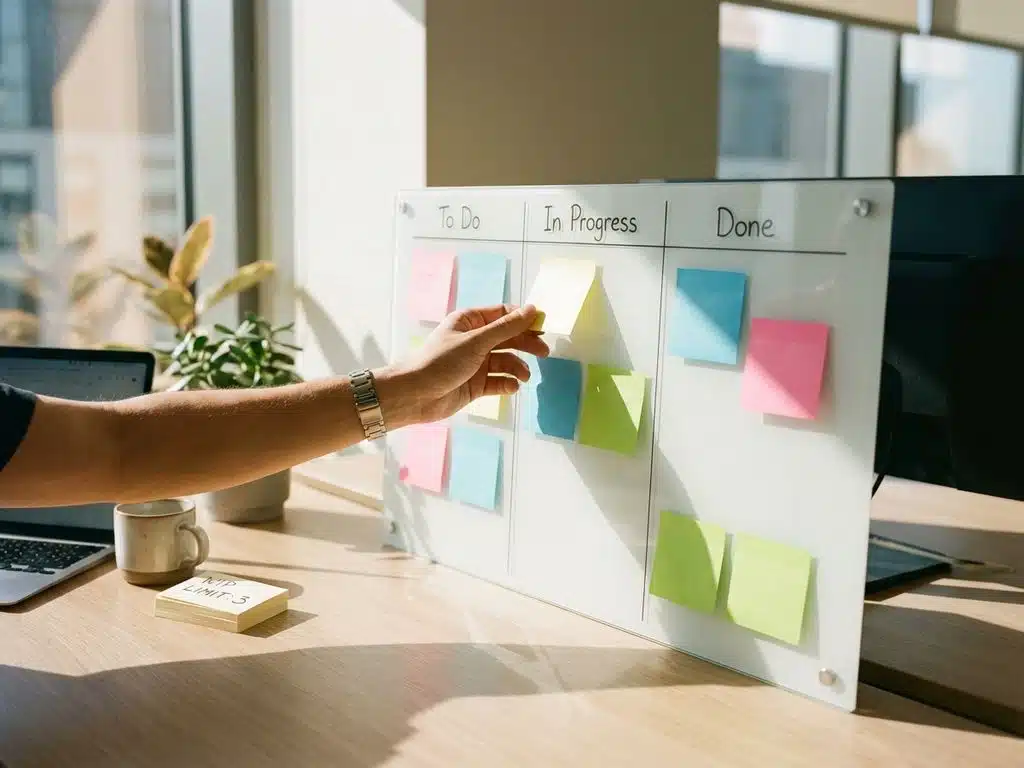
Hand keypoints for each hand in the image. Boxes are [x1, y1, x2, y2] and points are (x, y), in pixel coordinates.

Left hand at [376, 304, 548, 426]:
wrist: (415, 395)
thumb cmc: (441, 361)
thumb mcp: (476, 341)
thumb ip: (506, 327)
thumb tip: (532, 309)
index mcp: (470, 321)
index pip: (504, 314)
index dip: (524, 319)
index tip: (543, 327)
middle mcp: (474, 340)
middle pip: (508, 337)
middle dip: (526, 344)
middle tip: (544, 353)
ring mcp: (475, 363)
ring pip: (505, 361)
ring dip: (517, 367)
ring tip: (523, 376)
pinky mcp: (475, 384)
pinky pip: (498, 381)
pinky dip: (507, 383)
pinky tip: (511, 387)